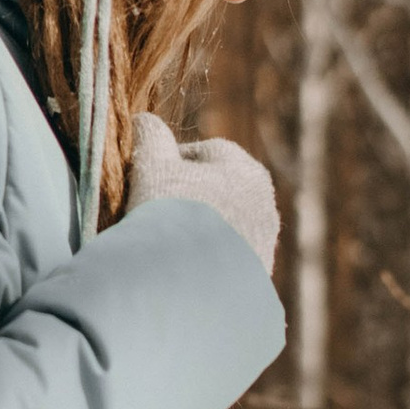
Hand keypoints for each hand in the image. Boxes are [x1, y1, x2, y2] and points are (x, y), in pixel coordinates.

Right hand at [126, 111, 279, 277]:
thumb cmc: (170, 216)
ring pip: (222, 228)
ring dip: (197, 232)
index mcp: (246, 170)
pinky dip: (206, 261)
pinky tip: (182, 270)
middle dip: (188, 198)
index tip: (145, 180)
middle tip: (153, 215)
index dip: (170, 163)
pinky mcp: (257, 280)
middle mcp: (264, 205)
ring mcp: (264, 245)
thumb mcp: (152, 168)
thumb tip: (144, 120)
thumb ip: (150, 137)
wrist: (192, 288)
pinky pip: (225, 261)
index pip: (204, 154)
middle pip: (217, 192)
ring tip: (165, 246)